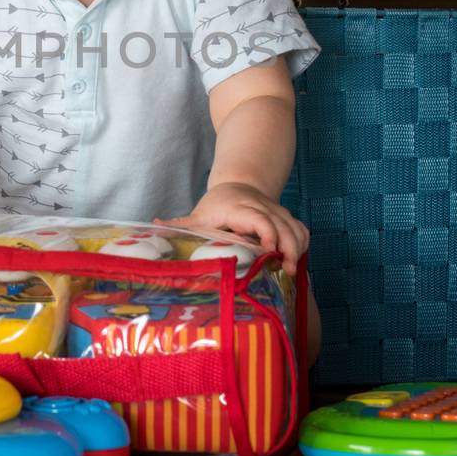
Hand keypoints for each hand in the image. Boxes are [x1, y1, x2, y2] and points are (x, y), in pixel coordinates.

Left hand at [155, 182, 308, 275]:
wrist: (240, 183)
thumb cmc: (217, 206)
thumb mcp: (199, 215)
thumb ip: (181, 225)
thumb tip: (154, 226)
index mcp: (240, 208)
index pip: (260, 220)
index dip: (267, 235)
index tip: (269, 253)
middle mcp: (263, 208)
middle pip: (283, 227)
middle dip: (288, 249)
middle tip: (285, 272)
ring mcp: (278, 212)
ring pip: (296, 228)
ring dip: (297, 249)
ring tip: (289, 271)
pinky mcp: (286, 218)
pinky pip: (302, 231)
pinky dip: (302, 245)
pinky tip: (294, 261)